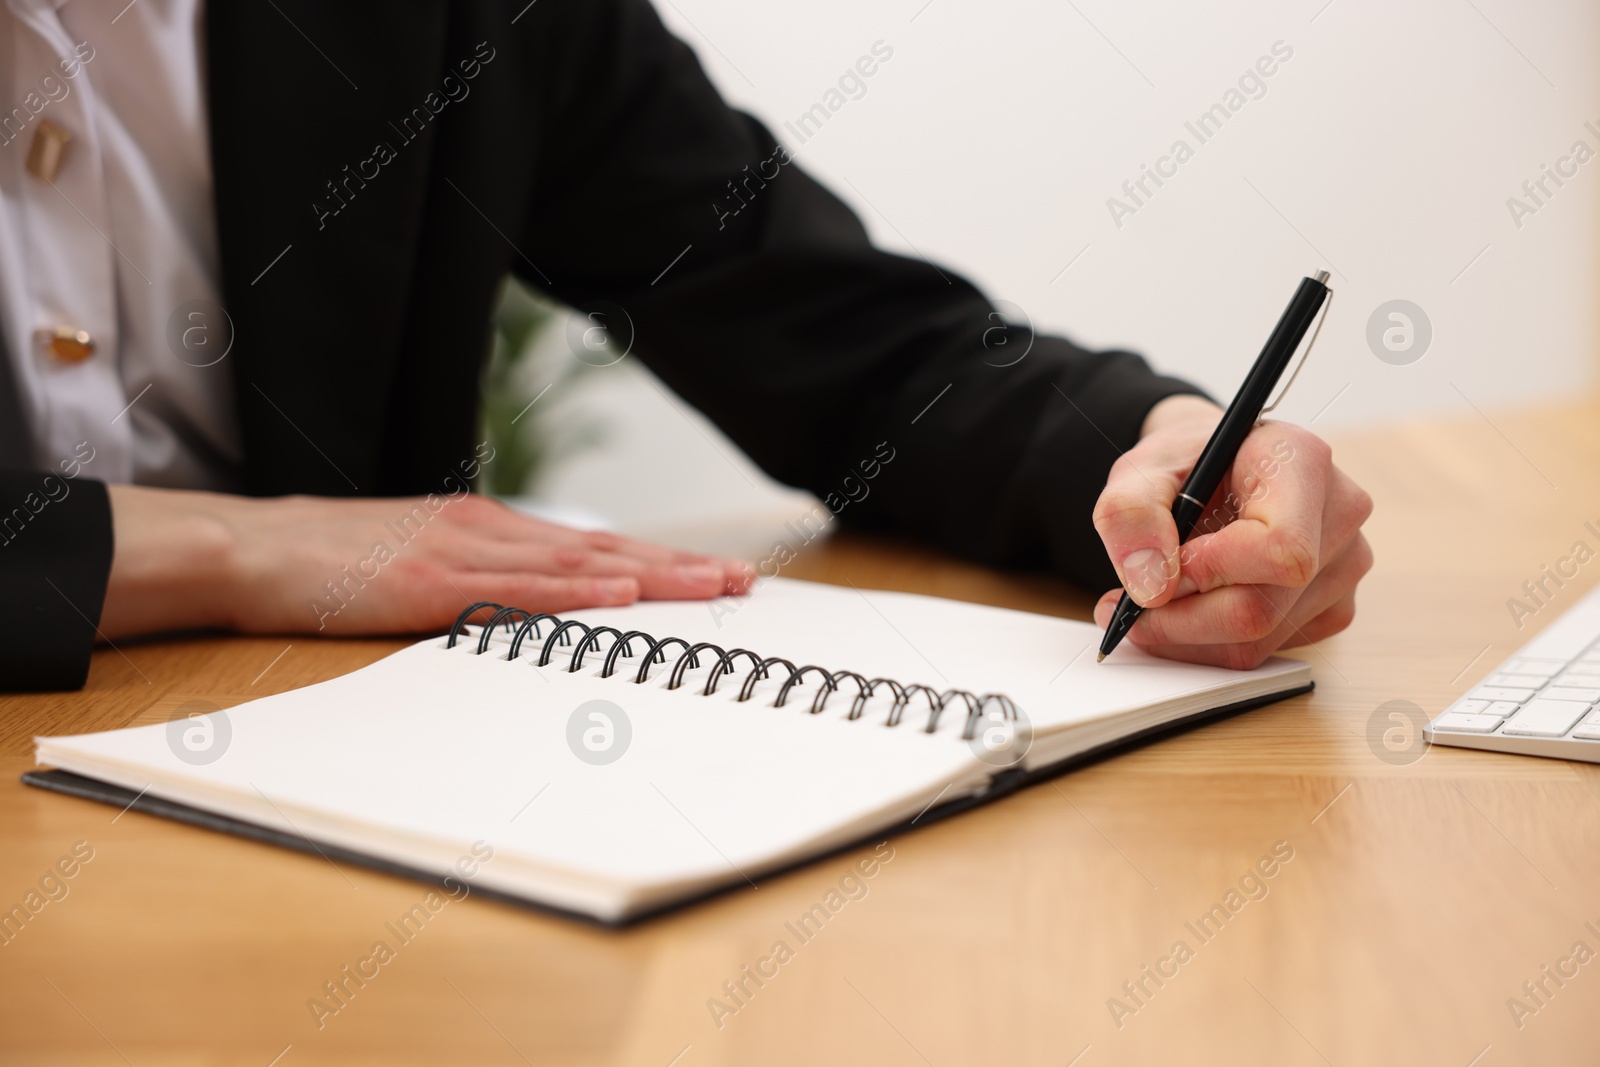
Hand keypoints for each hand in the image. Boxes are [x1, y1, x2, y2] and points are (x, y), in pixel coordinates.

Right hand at [100, 486, 751, 639]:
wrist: (251, 548)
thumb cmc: (333, 564)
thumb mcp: (421, 565)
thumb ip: (480, 583)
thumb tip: (535, 610)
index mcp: (489, 529)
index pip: (594, 548)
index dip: (660, 561)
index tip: (715, 575)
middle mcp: (489, 531)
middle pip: (604, 550)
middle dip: (679, 567)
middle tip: (744, 583)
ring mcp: (461, 551)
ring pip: (577, 565)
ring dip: (651, 576)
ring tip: (712, 588)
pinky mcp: (428, 581)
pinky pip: (514, 590)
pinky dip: (572, 592)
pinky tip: (619, 596)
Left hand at [1090, 395, 1372, 668]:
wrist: (1218, 466)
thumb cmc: (1187, 461)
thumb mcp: (1141, 467)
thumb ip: (1130, 514)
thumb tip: (1150, 588)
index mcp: (1303, 463)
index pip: (1280, 549)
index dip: (1210, 573)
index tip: (1162, 569)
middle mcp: (1340, 514)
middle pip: (1262, 608)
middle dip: (1180, 619)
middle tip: (1126, 608)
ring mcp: (1345, 565)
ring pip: (1259, 641)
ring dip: (1186, 636)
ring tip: (1148, 603)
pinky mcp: (1334, 605)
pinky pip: (1266, 651)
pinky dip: (1210, 644)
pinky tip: (1187, 609)